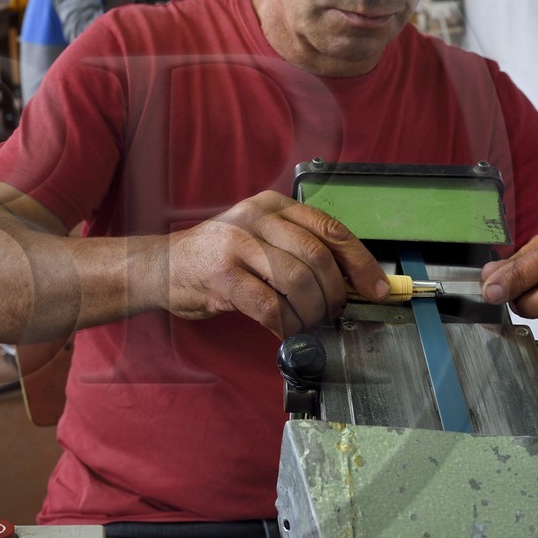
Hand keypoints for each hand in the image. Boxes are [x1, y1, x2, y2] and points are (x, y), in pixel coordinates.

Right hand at [163, 191, 387, 337]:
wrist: (160, 266)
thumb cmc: (217, 257)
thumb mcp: (258, 236)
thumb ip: (297, 248)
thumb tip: (351, 279)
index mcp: (272, 205)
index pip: (330, 228)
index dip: (360, 262)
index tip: (377, 289)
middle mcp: (256, 218)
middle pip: (317, 257)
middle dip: (335, 294)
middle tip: (334, 313)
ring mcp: (237, 245)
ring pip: (297, 283)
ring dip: (311, 313)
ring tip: (308, 324)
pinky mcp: (222, 276)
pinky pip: (269, 307)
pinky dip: (286, 326)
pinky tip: (286, 332)